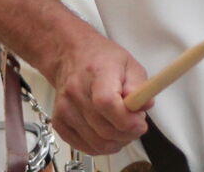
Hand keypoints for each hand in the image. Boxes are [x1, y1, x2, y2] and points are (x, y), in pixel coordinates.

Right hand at [47, 32, 149, 154]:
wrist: (71, 56)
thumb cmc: (101, 59)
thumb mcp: (129, 64)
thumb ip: (140, 87)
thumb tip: (144, 107)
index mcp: (97, 73)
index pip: (108, 104)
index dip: (127, 120)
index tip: (140, 122)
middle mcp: (76, 92)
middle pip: (104, 129)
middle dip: (128, 134)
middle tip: (135, 124)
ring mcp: (65, 109)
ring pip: (97, 144)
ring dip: (116, 142)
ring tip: (122, 127)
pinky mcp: (59, 122)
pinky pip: (85, 147)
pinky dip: (101, 146)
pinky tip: (107, 132)